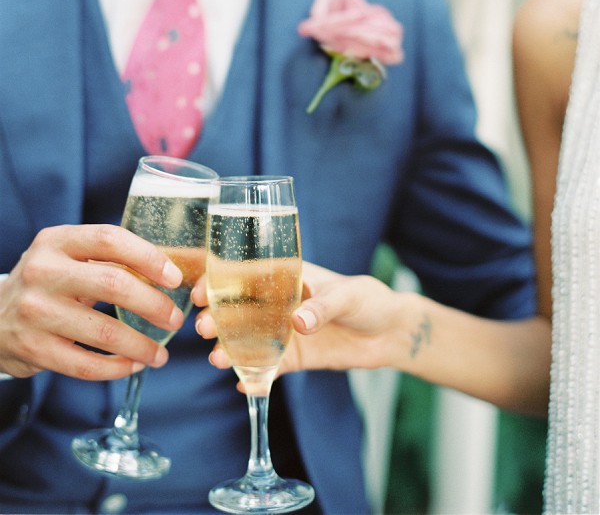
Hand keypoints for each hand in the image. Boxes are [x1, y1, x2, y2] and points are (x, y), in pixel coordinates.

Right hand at [0, 224, 184, 380]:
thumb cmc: (48, 282)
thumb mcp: (67, 256)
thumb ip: (109, 258)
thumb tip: (168, 272)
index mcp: (57, 240)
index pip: (110, 239)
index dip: (148, 257)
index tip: (174, 277)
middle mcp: (43, 271)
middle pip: (113, 284)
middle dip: (154, 304)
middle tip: (175, 319)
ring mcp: (36, 312)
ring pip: (104, 331)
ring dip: (141, 345)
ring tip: (159, 353)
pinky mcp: (34, 349)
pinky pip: (85, 364)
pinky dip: (116, 368)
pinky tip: (133, 365)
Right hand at [193, 261, 405, 374]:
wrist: (389, 333)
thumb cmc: (368, 300)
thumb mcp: (348, 296)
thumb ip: (322, 307)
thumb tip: (298, 323)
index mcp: (286, 276)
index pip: (245, 273)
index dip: (218, 280)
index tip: (201, 293)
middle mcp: (277, 303)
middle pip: (238, 308)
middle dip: (216, 317)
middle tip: (203, 329)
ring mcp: (283, 331)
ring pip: (247, 339)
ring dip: (228, 348)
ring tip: (217, 359)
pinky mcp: (293, 357)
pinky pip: (268, 368)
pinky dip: (254, 377)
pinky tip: (243, 385)